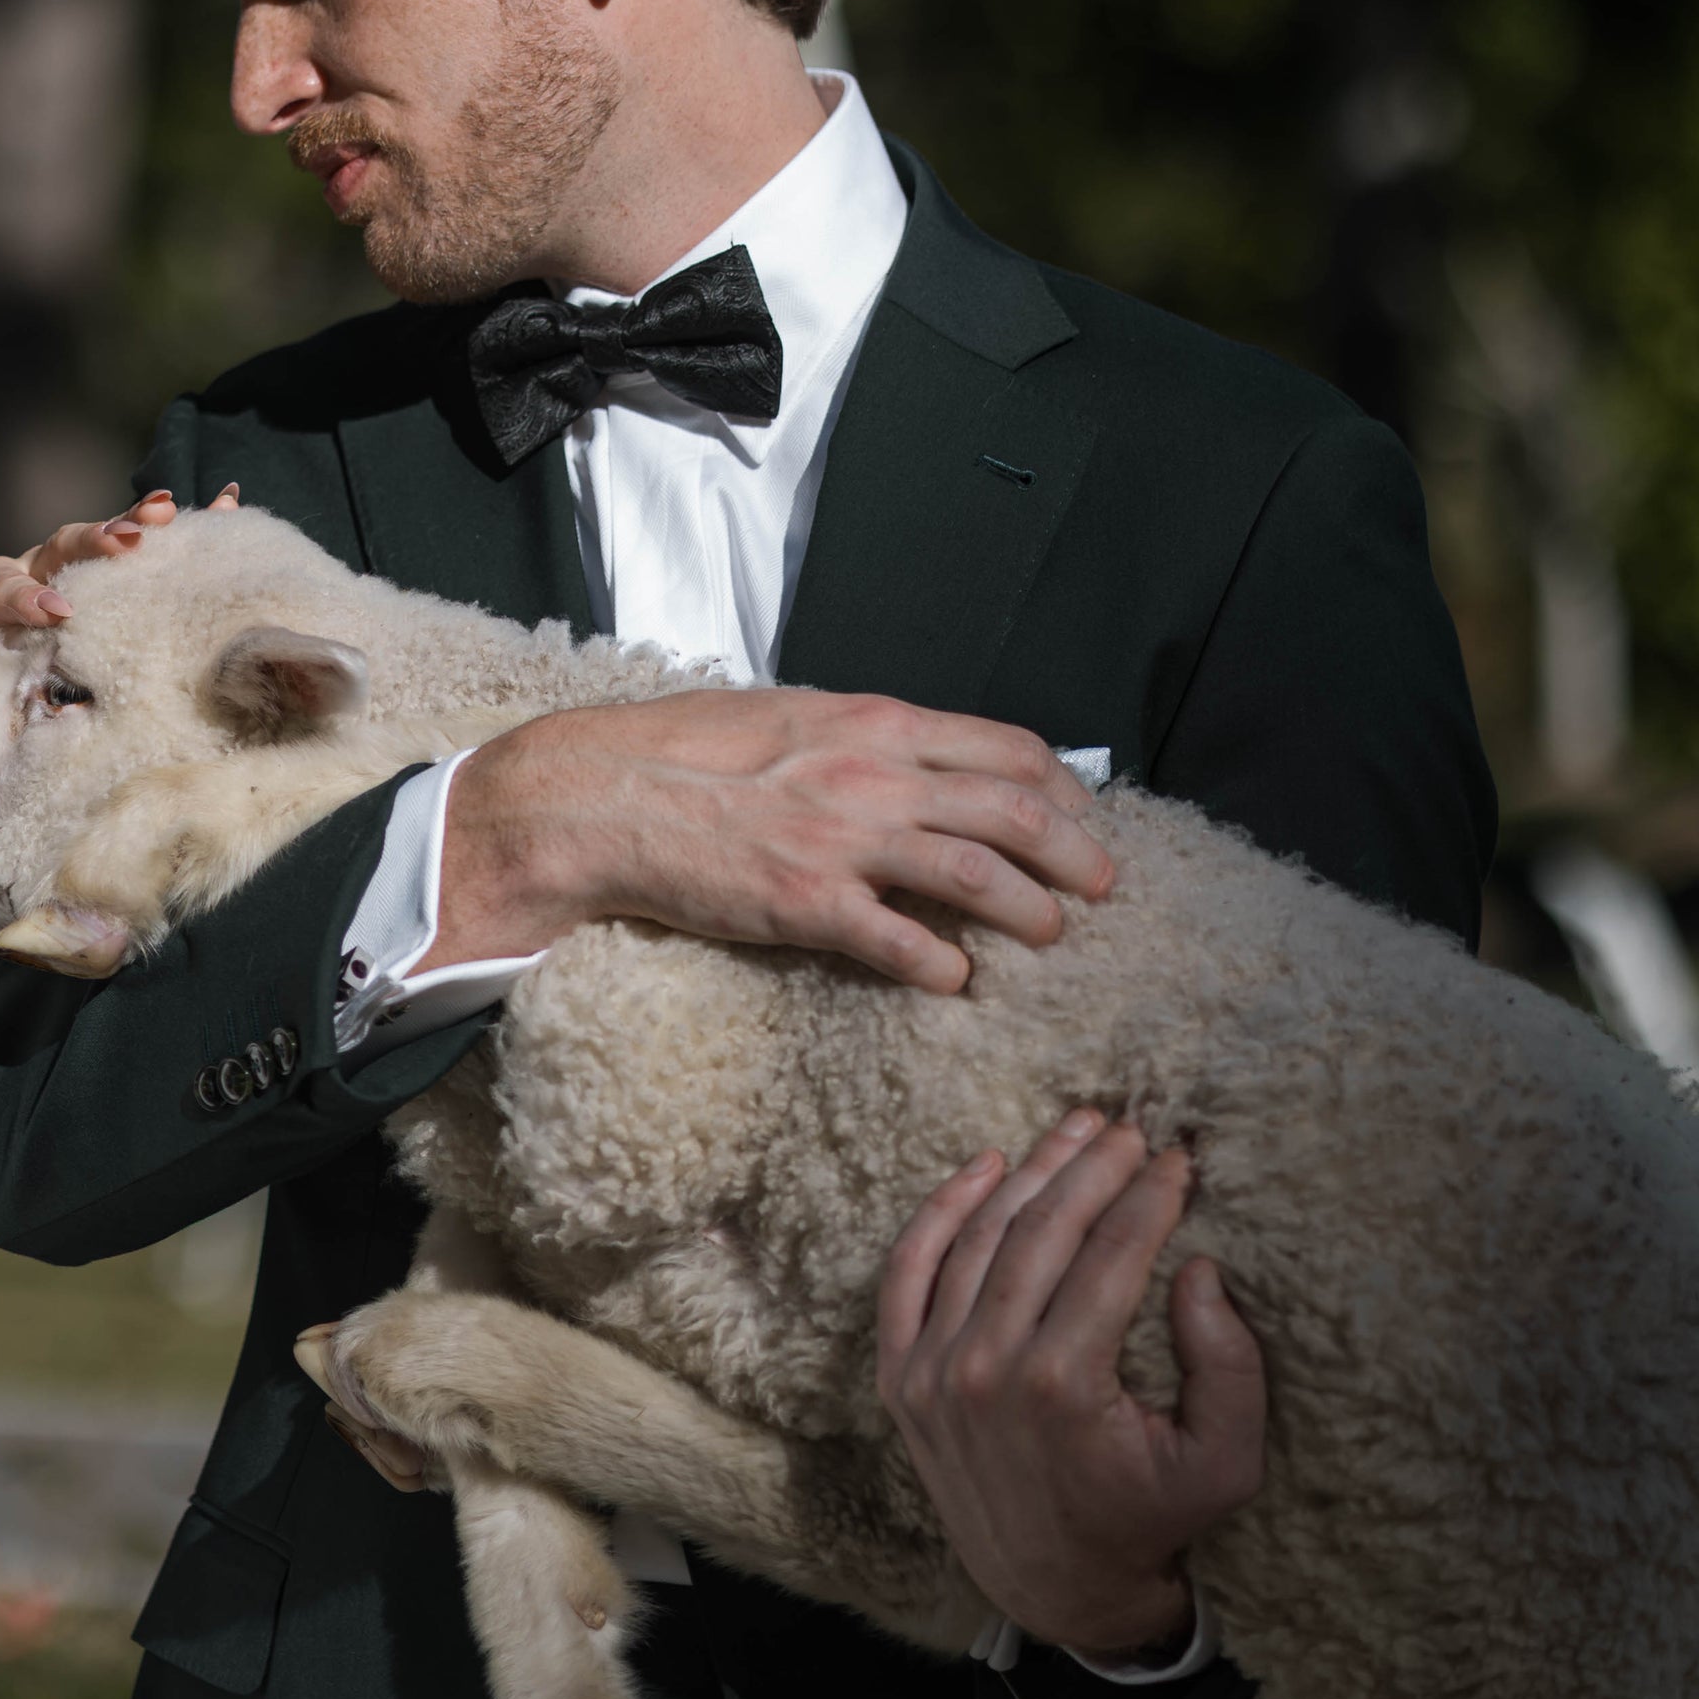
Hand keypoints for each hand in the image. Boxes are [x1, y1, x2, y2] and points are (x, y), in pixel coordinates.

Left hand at [0, 485, 238, 753]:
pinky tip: (226, 504)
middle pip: (57, 549)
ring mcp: (69, 586)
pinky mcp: (107, 599)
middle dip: (93, 540)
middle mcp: (26, 580)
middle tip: (129, 538)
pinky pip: (142, 562)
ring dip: (135, 527)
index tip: (56, 613)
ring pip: (100, 549)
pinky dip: (182, 533)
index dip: (25, 595)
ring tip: (170, 512)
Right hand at [438, 687, 1113, 992]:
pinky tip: (957, 982)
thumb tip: (910, 757)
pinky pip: (904, 944)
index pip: (1006, 747)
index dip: (1061, 787)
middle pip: (1016, 811)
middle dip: (1077, 854)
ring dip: (1034, 912)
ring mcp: (842, 841)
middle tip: (1102, 888)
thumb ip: (857, 737)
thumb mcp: (786, 717)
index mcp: (871, 721)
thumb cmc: (681, 752)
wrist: (597, 796)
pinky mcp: (806, 905)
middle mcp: (872, 774)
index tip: (1078, 816)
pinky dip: (945, 968)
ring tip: (1053, 936)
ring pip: (980, 877)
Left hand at [875, 1111, 1264, 1661]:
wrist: (1054, 1585)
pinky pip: (908, 1272)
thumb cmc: (1147, 1517)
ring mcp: (931, 1370)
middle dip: (1092, 1170)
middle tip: (1129, 1127)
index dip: (1149, 1197)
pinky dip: (940, 1211)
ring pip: (978, 1240)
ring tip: (1074, 1130)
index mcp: (1063, 1385)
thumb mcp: (1224, 1462)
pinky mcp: (899, 1375)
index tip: (1178, 1157)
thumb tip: (1199, 1270)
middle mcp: (985, 1368)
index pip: (1111, 1256)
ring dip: (1028, 1174)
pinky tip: (983, 1165)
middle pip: (1041, 1233)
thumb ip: (1228, 1367)